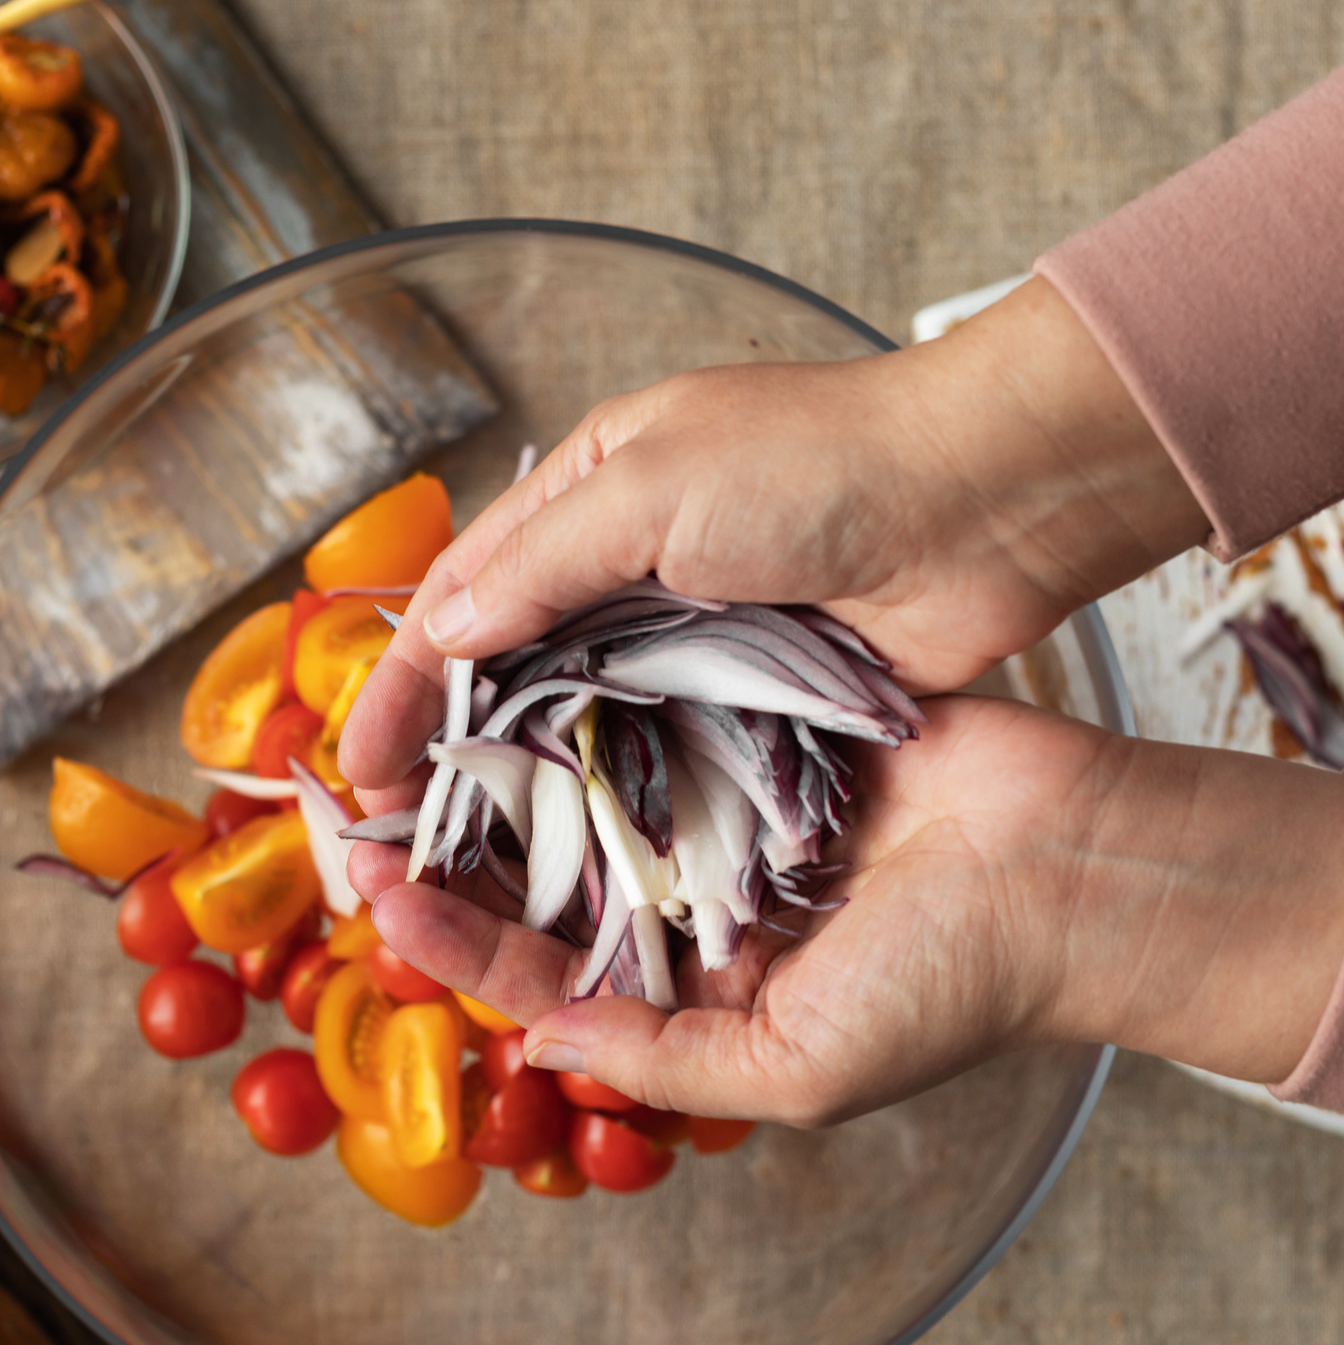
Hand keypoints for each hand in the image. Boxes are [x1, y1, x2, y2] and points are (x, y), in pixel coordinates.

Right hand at [337, 276, 1206, 795]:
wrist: (987, 499)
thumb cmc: (822, 464)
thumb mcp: (657, 489)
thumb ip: (545, 564)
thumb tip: (442, 633)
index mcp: (595, 488)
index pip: (465, 595)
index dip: (401, 687)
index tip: (356, 775)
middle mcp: (635, 565)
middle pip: (514, 673)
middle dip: (453, 756)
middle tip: (401, 847)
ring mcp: (700, 637)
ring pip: (589, 729)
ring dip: (530, 796)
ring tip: (476, 880)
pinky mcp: (762, 698)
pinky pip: (671, 762)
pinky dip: (624, 809)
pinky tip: (586, 869)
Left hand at [347, 698, 1343, 1124]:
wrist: (1076, 867)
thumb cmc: (952, 986)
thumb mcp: (796, 1067)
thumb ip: (663, 1058)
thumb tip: (538, 1043)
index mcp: (701, 993)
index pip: (549, 975)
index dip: (458, 943)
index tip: (379, 898)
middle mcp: (701, 904)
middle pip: (548, 880)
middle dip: (457, 854)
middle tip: (361, 813)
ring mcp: (728, 811)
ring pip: (588, 791)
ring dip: (507, 771)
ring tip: (418, 738)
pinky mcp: (762, 729)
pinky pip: (660, 713)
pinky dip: (594, 701)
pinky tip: (519, 673)